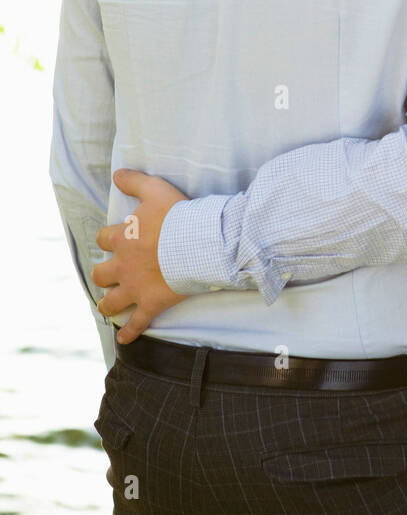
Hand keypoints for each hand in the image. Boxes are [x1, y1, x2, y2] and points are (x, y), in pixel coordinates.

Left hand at [93, 169, 188, 342]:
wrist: (197, 243)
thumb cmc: (178, 216)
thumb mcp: (156, 189)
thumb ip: (134, 180)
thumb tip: (117, 173)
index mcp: (122, 238)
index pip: (104, 237)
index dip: (109, 238)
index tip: (116, 238)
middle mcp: (122, 264)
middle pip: (100, 272)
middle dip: (104, 273)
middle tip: (112, 274)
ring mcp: (135, 287)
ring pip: (110, 301)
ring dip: (107, 303)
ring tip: (108, 305)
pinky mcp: (150, 303)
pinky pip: (136, 323)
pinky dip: (129, 333)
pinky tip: (124, 340)